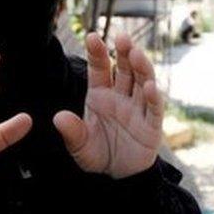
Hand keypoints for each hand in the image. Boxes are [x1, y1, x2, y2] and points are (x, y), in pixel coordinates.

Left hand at [53, 32, 162, 178]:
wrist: (118, 176)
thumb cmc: (98, 154)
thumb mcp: (80, 146)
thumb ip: (72, 132)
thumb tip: (59, 118)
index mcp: (100, 95)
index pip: (100, 69)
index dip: (98, 53)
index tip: (92, 36)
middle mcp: (121, 97)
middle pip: (125, 70)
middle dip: (125, 52)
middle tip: (122, 37)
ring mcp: (138, 109)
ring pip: (142, 83)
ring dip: (141, 67)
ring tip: (137, 54)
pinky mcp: (152, 125)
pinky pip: (154, 109)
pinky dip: (154, 97)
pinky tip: (151, 86)